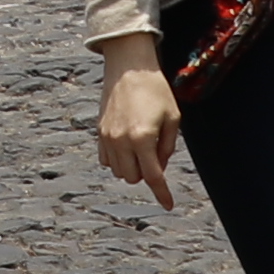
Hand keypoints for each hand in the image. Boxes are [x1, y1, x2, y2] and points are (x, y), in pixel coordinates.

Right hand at [91, 45, 183, 209]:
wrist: (129, 67)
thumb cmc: (155, 89)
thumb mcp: (173, 118)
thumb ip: (167, 147)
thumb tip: (159, 167)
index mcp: (143, 138)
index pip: (153, 176)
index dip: (162, 193)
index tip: (168, 205)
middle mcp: (122, 141)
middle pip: (133, 178)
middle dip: (146, 174)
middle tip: (155, 154)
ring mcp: (108, 137)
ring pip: (118, 171)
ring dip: (131, 167)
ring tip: (141, 146)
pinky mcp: (99, 132)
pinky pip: (106, 160)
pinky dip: (117, 160)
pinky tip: (126, 146)